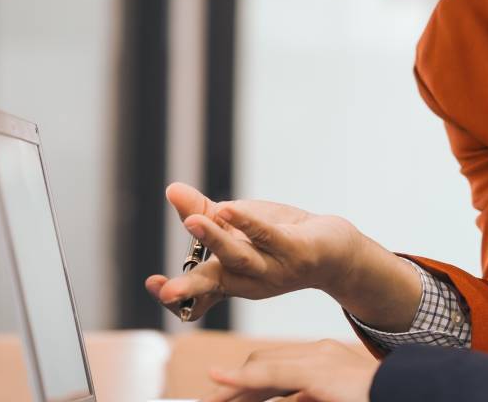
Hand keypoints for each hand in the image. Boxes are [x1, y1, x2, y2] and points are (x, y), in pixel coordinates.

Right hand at [145, 182, 377, 321]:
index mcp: (230, 280)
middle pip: (213, 285)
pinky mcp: (295, 250)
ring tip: (193, 222)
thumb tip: (171, 189)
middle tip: (165, 291)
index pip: (198, 297)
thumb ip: (202, 210)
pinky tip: (230, 210)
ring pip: (239, 257)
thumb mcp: (236, 224)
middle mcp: (248, 279)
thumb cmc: (280, 238)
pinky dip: (248, 224)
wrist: (334, 249)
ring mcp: (273, 268)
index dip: (175, 297)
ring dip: (215, 240)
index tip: (154, 285)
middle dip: (188, 289)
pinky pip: (268, 236)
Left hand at [203, 339, 377, 401]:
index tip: (225, 399)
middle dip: (235, 384)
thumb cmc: (376, 395)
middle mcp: (319, 354)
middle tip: (210, 401)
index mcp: (324, 361)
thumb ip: (310, 395)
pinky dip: (242, 378)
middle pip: (264, 362)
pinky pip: (271, 373)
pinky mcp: (318, 372)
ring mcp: (319, 360)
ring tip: (210, 400)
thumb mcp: (333, 397)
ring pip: (263, 366)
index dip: (245, 382)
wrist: (409, 392)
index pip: (274, 367)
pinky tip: (221, 381)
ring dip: (232, 386)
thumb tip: (294, 399)